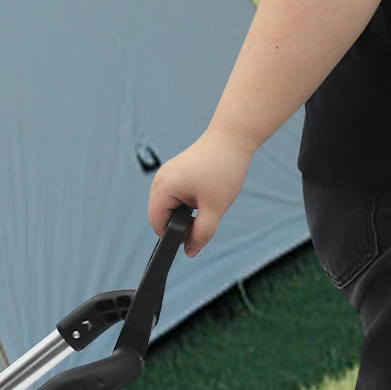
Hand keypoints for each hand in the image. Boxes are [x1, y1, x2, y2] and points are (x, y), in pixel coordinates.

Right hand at [147, 128, 255, 255]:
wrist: (233, 137)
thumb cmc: (223, 169)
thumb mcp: (215, 207)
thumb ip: (202, 233)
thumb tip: (190, 253)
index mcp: (163, 188)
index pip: (157, 223)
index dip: (174, 234)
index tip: (197, 230)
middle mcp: (159, 180)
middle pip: (161, 215)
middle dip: (181, 221)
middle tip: (206, 214)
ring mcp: (166, 174)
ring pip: (169, 205)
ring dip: (185, 210)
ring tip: (207, 201)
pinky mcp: (175, 171)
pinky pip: (175, 193)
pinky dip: (188, 199)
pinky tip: (204, 192)